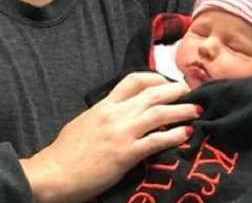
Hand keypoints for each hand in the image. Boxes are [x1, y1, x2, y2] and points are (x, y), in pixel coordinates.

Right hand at [20, 72, 198, 202]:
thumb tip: (118, 112)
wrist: (54, 173)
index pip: (133, 80)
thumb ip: (103, 113)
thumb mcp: (84, 122)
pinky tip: (185, 134)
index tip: (167, 81)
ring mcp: (122, 133)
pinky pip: (156, 141)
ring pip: (159, 114)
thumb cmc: (65, 152)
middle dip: (176, 90)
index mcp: (104, 104)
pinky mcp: (126, 154)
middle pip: (153, 94)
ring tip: (197, 110)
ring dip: (182, 110)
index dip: (155, 78)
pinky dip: (174, 135)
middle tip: (191, 91)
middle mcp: (116, 114)